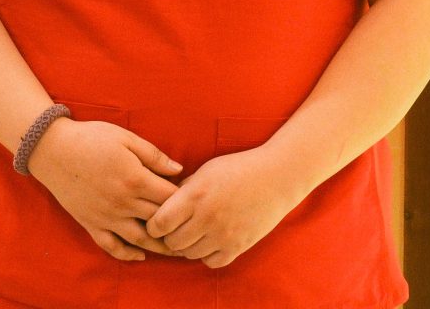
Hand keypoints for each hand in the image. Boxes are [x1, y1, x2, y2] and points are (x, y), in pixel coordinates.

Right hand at [28, 117, 183, 261]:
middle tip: (193, 229)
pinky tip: (140, 255)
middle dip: (178, 225)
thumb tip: (179, 169)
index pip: (168, 197)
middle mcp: (123, 202)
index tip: (196, 202)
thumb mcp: (126, 138)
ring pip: (140, 239)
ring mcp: (106, 217)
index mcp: (134, 179)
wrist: (54, 149)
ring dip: (160, 247)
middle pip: (158, 220)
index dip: (185, 201)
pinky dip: (128, 254)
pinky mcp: (91, 224)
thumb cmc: (92, 138)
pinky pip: (112, 247)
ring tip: (176, 250)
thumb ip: (154, 155)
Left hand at [145, 146, 297, 268]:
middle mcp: (206, 217)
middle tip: (175, 227)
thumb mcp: (206, 170)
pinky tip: (209, 240)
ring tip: (193, 232)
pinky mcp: (237, 247)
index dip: (154, 224)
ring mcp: (223, 234)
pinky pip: (210, 262)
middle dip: (169, 236)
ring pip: (189, 254)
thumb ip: (184, 189)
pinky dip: (206, 254)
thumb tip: (164, 203)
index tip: (157, 220)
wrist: (275, 177)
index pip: (159, 223)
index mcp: (195, 194)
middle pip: (172, 242)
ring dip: (187, 245)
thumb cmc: (238, 168)